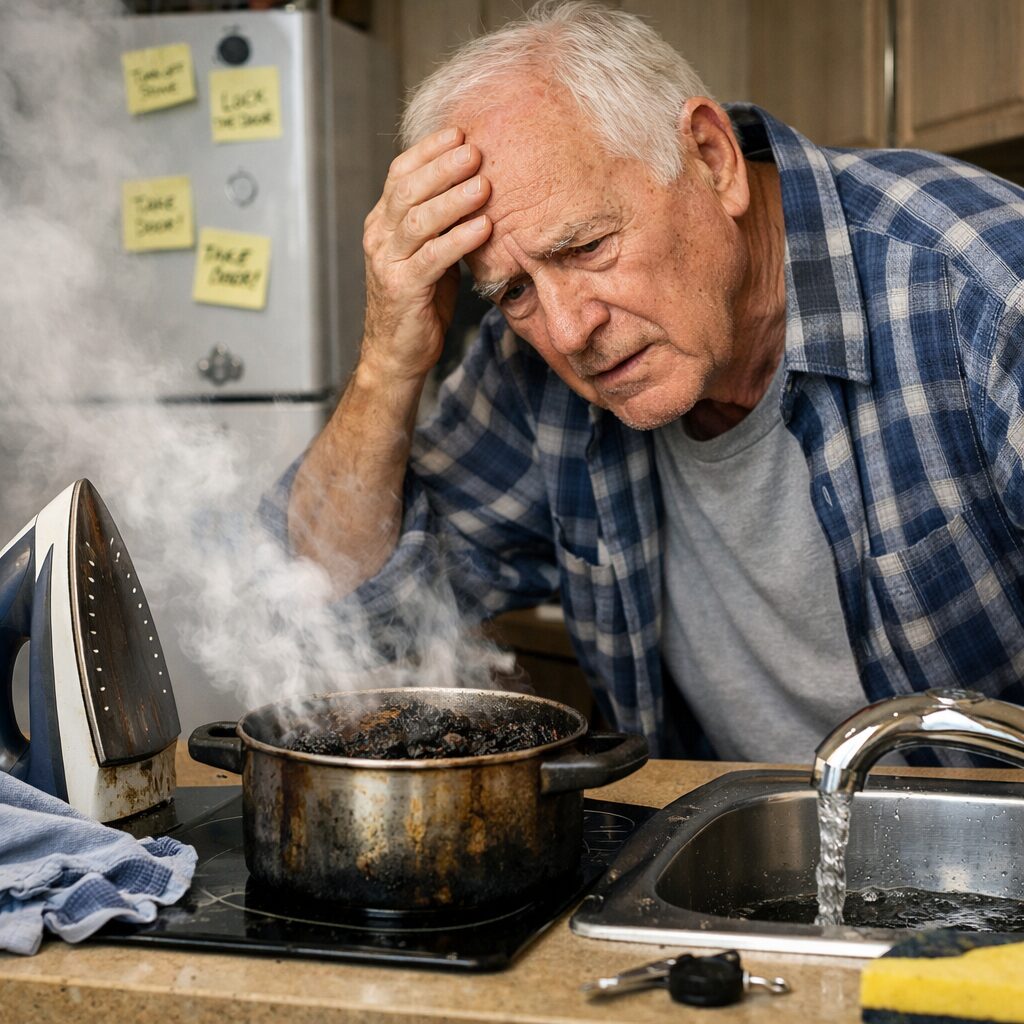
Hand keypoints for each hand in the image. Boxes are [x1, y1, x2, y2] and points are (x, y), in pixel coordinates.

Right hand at [360, 127, 491, 383]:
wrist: (396, 354)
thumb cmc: (419, 303)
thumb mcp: (428, 254)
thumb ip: (441, 224)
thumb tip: (478, 186)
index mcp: (382, 222)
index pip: (399, 173)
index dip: (428, 150)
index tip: (460, 132)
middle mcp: (379, 237)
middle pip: (408, 189)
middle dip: (443, 166)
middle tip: (476, 150)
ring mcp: (387, 262)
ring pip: (418, 219)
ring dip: (454, 199)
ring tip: (484, 184)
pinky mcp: (402, 289)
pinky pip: (433, 257)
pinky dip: (459, 239)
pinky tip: (483, 227)